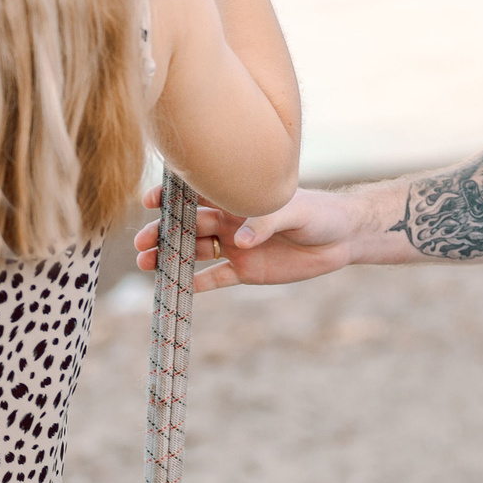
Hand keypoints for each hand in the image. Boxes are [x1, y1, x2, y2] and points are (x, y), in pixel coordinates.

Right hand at [133, 185, 363, 292]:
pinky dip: (197, 283)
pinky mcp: (246, 270)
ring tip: (146, 264)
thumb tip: (238, 241)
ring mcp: (236, 246)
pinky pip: (216, 278)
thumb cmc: (317, 212)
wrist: (341, 238)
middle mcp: (231, 220)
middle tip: (140, 243)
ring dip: (170, 256)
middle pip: (188, 225)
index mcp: (237, 198)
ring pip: (195, 251)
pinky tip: (178, 288)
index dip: (171, 196)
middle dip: (162, 232)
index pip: (198, 193)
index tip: (149, 201)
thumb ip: (264, 222)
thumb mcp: (293, 210)